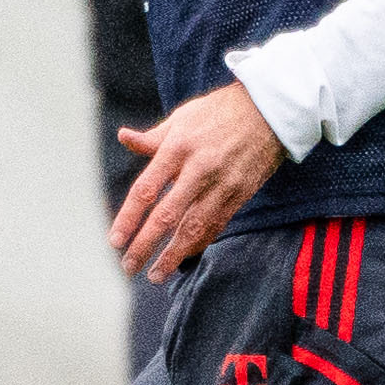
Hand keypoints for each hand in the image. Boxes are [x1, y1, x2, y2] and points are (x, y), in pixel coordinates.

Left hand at [103, 84, 285, 279]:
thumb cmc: (218, 112)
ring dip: (172, 255)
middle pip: (167, 215)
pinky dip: (199, 244)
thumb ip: (153, 137)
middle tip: (129, 266)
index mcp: (178, 147)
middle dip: (145, 245)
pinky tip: (183, 257)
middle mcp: (199, 168)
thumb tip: (123, 137)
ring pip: (194, 228)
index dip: (129, 218)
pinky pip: (217, 225)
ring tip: (155, 274)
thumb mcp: (183, 117)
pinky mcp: (241, 193)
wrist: (269, 110)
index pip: (147, 189)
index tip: (115, 240)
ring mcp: (222, 183)